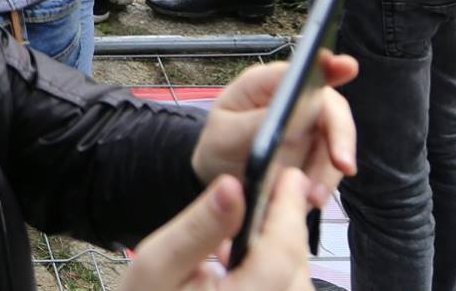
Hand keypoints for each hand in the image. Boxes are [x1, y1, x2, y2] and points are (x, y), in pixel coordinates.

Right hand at [122, 170, 316, 289]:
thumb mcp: (158, 261)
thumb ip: (199, 226)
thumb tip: (233, 185)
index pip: (281, 255)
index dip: (288, 212)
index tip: (289, 175)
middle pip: (296, 272)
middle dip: (288, 230)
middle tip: (273, 192)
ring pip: (296, 285)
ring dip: (284, 253)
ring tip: (253, 226)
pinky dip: (278, 273)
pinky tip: (244, 261)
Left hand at [191, 53, 357, 204]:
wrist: (220, 179)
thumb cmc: (218, 147)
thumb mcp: (227, 135)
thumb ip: (260, 121)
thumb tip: (299, 108)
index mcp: (263, 84)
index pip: (299, 70)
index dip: (327, 66)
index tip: (348, 67)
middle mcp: (291, 98)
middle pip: (330, 107)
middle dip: (340, 136)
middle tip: (343, 165)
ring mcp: (307, 124)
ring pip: (335, 140)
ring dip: (330, 170)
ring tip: (313, 196)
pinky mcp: (316, 150)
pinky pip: (331, 163)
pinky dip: (325, 181)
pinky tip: (312, 198)